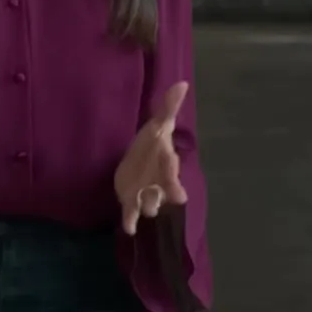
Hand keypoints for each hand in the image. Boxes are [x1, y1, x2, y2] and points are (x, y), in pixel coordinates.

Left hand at [114, 81, 190, 235]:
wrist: (137, 162)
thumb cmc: (151, 143)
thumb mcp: (158, 123)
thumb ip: (169, 106)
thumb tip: (182, 83)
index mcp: (165, 162)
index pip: (171, 166)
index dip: (173, 171)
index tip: (176, 174)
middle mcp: (159, 181)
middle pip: (166, 189)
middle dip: (169, 192)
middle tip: (174, 197)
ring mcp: (146, 193)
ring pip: (150, 204)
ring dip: (148, 206)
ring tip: (145, 210)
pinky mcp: (130, 201)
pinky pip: (131, 214)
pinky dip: (130, 221)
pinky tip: (128, 228)